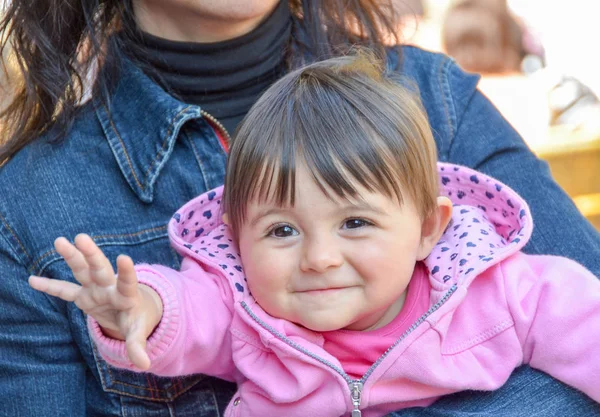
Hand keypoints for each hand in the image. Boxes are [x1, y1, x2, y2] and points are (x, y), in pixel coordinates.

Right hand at [28, 234, 162, 369]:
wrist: (131, 310)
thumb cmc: (137, 319)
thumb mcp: (138, 331)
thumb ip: (138, 345)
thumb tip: (145, 365)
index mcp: (126, 295)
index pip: (127, 282)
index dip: (126, 272)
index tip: (124, 258)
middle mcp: (109, 287)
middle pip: (100, 269)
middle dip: (92, 254)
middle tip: (82, 237)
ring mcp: (94, 289)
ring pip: (82, 270)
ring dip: (72, 256)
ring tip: (60, 241)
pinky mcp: (83, 295)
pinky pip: (64, 290)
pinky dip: (50, 286)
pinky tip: (32, 279)